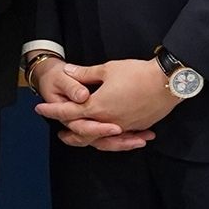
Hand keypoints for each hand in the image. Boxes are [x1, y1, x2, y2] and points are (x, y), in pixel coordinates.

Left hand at [31, 57, 156, 152]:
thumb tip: (69, 71)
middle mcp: (109, 121)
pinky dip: (113, 139)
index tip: (39, 109)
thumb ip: (86, 74)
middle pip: (84, 132)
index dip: (52, 110)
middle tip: (60, 135)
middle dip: (70, 134)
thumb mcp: (108, 69)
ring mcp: (124, 126)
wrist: (168, 82)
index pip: (69, 112)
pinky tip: (111, 136)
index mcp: (98, 107)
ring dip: (91, 140)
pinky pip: (121, 136)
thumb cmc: (137, 73)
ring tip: (83, 139)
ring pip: (103, 138)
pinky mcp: (137, 126)